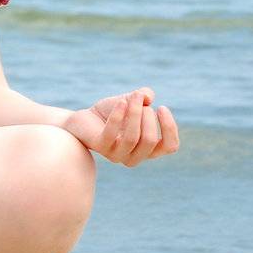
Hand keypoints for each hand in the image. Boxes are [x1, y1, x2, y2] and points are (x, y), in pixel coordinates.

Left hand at [63, 87, 178, 165]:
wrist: (82, 120)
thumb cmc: (111, 113)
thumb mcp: (130, 102)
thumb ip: (143, 97)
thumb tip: (148, 97)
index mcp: (147, 149)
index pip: (169, 147)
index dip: (170, 127)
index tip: (161, 107)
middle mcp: (134, 156)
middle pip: (150, 140)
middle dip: (147, 116)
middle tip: (138, 99)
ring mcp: (116, 155)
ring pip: (132, 138)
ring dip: (134, 113)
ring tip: (132, 96)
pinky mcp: (100, 147)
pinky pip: (112, 133)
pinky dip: (118, 116)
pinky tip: (120, 101)